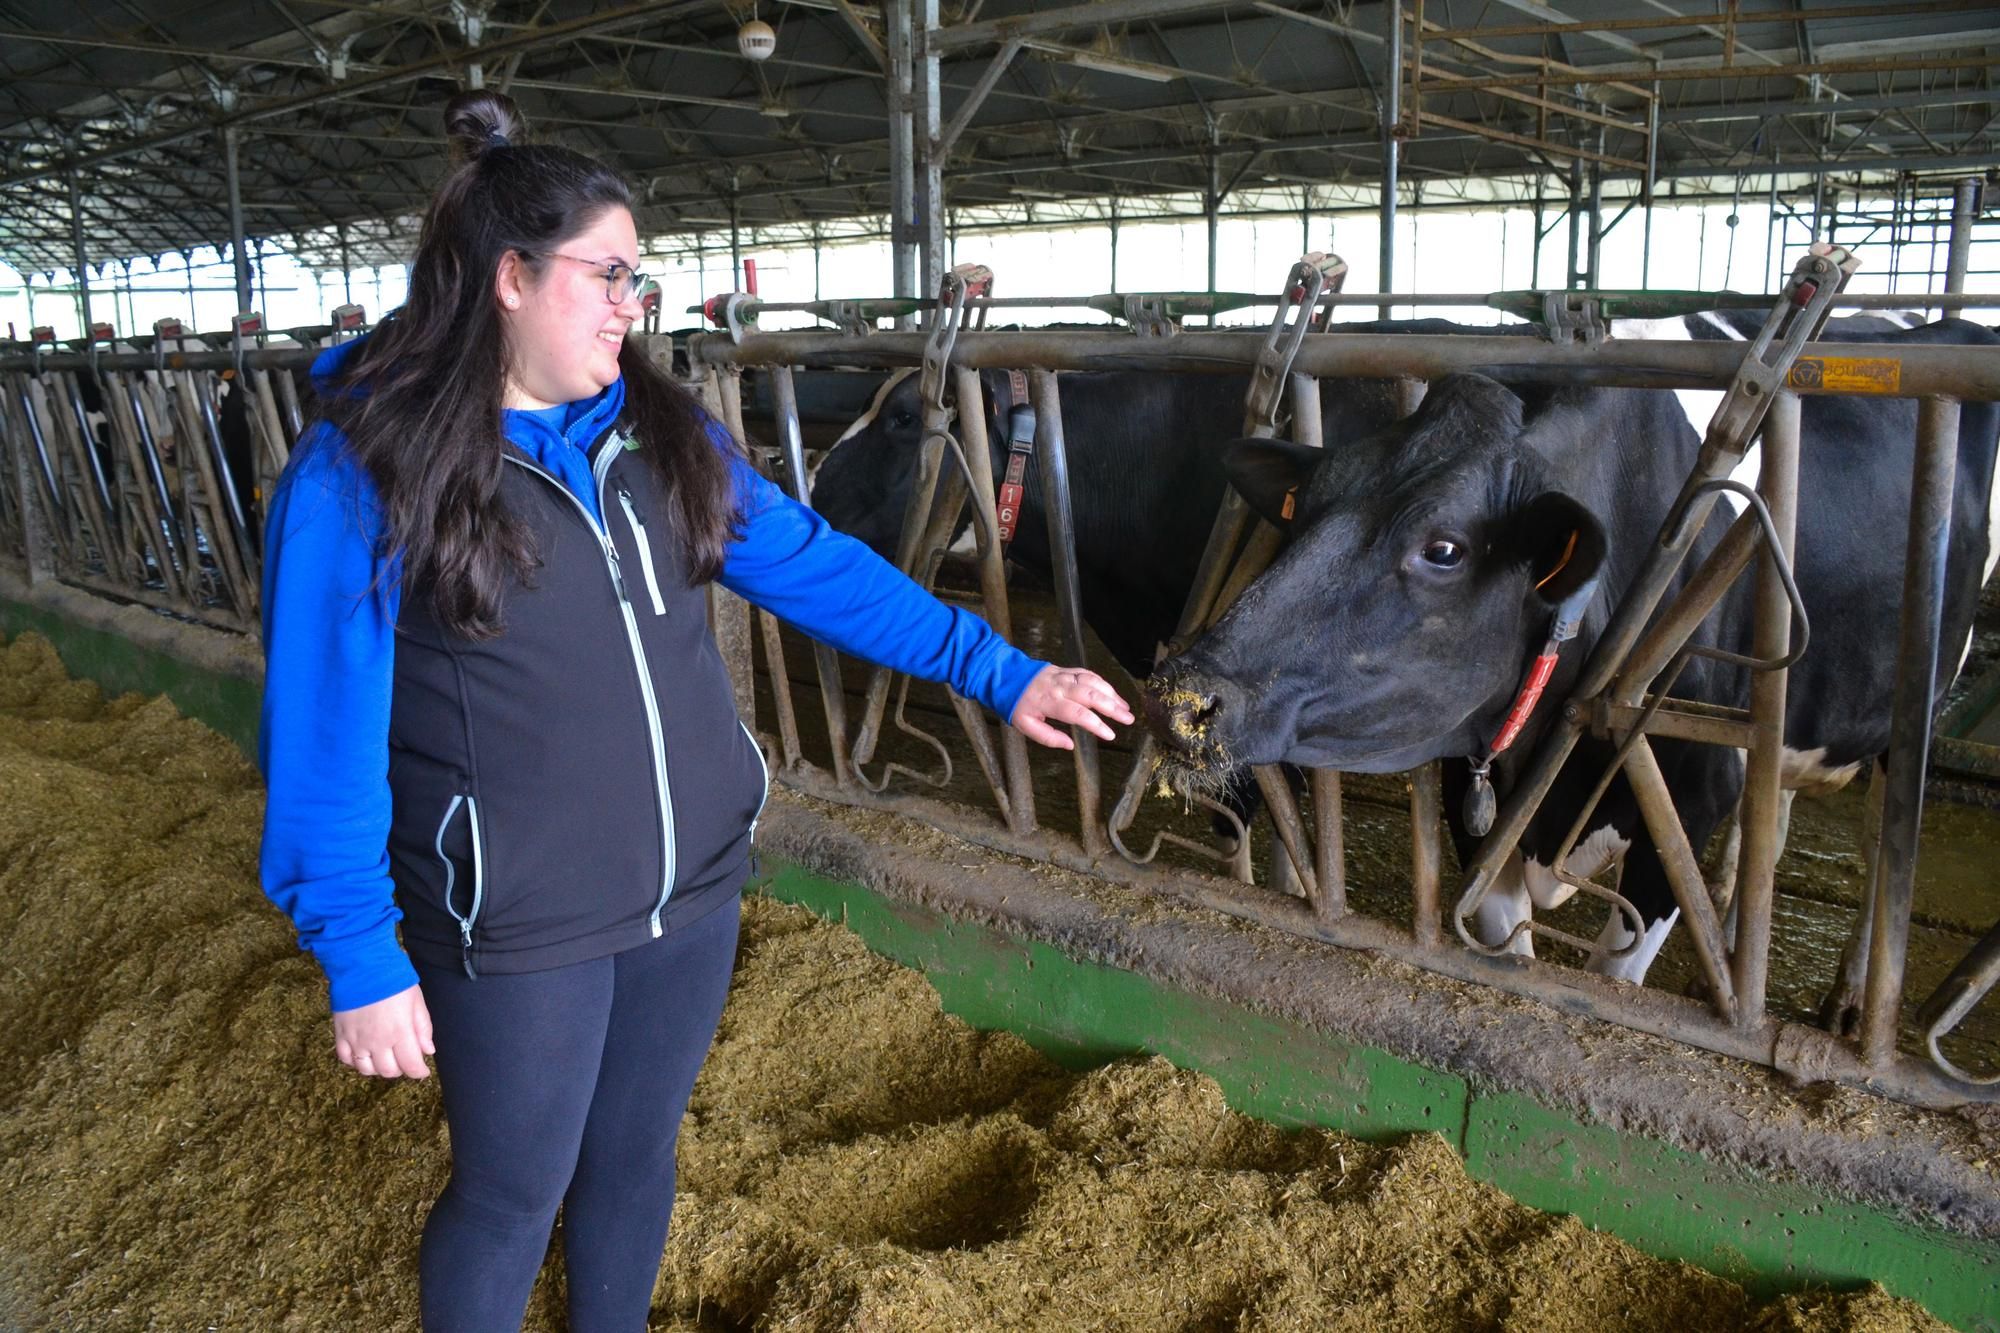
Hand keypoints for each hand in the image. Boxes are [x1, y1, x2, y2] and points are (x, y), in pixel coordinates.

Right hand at [331, 983, 435, 1079]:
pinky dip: (355, 1061)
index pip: (411, 1066)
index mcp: (400, 1033)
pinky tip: (363, 1052)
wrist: (362, 965)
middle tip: (404, 1058)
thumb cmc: (394, 980)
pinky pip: (345, 1059)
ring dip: (378, 1068)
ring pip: (366, 1070)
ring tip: (384, 1056)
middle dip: (400, 1069)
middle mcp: (377, 1042)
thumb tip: (428, 1051)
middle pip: (388, 1071)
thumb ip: (423, 1028)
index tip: (422, 1070)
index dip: (419, 1072)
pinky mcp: (340, 1034)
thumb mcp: (417, 1001)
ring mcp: (356, 1040)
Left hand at [1009, 664, 1134, 750]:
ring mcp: (1064, 676)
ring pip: (1093, 682)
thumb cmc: (1015, 704)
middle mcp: (1060, 687)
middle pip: (1091, 695)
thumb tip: (1070, 745)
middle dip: (1113, 707)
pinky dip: (1103, 683)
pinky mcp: (1066, 670)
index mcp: (1049, 702)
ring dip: (1112, 694)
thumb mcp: (1024, 726)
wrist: (1005, 675)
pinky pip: (1088, 674)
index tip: (1110, 735)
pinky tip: (1112, 693)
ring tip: (1125, 708)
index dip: (1097, 725)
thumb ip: (1047, 737)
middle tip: (1129, 719)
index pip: (1079, 714)